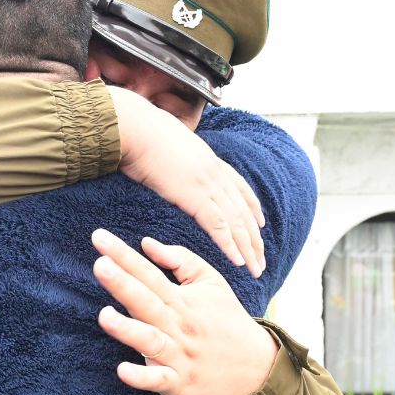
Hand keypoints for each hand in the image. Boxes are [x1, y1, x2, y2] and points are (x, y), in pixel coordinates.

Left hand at [90, 228, 277, 394]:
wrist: (258, 367)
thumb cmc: (227, 320)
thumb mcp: (211, 282)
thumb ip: (179, 260)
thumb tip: (145, 242)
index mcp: (181, 299)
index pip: (148, 273)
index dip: (123, 255)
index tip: (98, 237)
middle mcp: (178, 324)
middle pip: (147, 302)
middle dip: (123, 284)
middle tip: (100, 265)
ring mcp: (178, 355)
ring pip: (150, 340)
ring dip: (127, 329)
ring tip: (104, 316)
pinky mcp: (179, 383)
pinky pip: (159, 380)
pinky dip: (142, 376)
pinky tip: (122, 370)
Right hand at [108, 87, 265, 277]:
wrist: (134, 127)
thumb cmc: (140, 132)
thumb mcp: (167, 143)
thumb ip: (176, 156)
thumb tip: (169, 159)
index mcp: (209, 159)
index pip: (240, 187)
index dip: (252, 208)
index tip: (260, 224)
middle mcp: (214, 172)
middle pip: (243, 210)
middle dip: (254, 238)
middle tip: (261, 260)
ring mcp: (207, 183)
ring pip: (236, 221)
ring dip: (248, 248)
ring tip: (255, 268)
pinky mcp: (195, 195)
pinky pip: (218, 225)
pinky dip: (229, 245)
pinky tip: (236, 260)